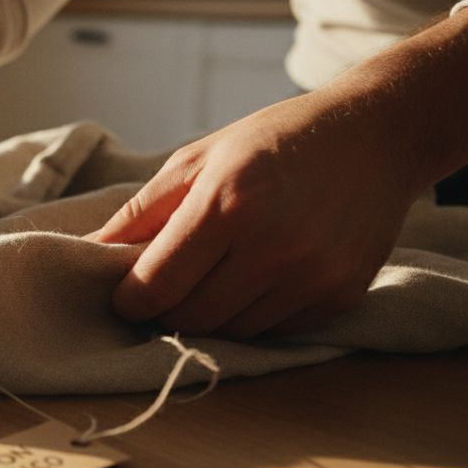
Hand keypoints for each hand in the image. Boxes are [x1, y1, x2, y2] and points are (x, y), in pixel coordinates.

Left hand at [92, 89, 424, 337]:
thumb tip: (91, 252)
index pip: (155, 286)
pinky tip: (258, 277)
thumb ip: (140, 212)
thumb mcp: (197, 159)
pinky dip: (253, 315)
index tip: (124, 292)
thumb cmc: (274, 141)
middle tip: (165, 285)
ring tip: (215, 274)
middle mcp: (271, 247)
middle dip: (165, 309)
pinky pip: (274, 332)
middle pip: (189, 318)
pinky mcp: (340, 296)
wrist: (377, 135)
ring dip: (209, 314)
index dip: (129, 299)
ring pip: (230, 332)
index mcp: (226, 204)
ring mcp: (311, 277)